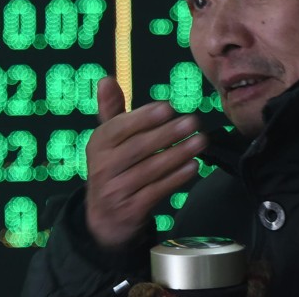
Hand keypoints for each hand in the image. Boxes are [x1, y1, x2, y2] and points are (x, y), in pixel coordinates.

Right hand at [85, 76, 204, 249]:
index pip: (119, 128)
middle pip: (137, 148)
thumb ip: (112, 111)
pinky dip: (177, 178)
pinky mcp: (131, 210)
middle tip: (193, 122)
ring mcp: (115, 190)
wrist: (104, 219)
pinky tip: (194, 166)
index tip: (168, 108)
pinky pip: (157, 191)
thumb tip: (107, 79)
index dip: (144, 117)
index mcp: (98, 144)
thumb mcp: (108, 141)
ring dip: (178, 154)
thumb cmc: (113, 169)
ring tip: (200, 141)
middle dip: (167, 133)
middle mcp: (102, 167)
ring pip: (150, 169)